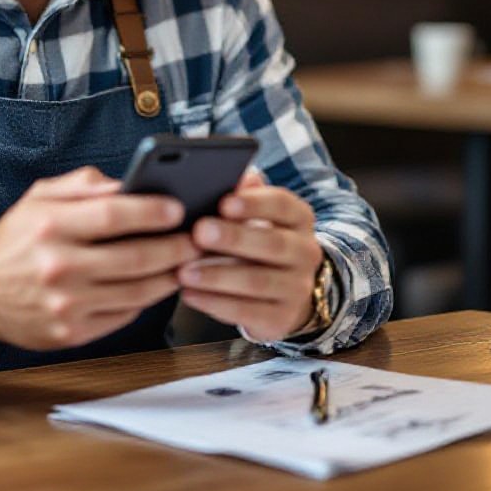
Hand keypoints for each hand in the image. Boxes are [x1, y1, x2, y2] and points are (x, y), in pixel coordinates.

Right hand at [0, 166, 199, 350]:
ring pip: (137, 292)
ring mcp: (66, 305)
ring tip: (188, 261)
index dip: (152, 212)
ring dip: (170, 276)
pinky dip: (148, 300)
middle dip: (175, 247)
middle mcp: (58, 267)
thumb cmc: (16, 238)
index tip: (179, 208)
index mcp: (51, 226)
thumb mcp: (41, 196)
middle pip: (135, 258)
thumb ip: (85, 186)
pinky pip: (124, 316)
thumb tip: (132, 184)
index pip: (113, 215)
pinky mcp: (71, 333)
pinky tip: (160, 283)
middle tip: (199, 237)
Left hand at [177, 168, 322, 341]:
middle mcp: (306, 252)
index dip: (254, 203)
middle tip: (199, 232)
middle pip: (272, 244)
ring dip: (217, 276)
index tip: (224, 202)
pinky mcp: (282, 319)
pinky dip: (215, 303)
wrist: (285, 290)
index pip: (282, 204)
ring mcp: (297, 288)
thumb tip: (232, 172)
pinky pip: (247, 312)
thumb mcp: (256, 214)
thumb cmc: (259, 240)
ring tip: (183, 270)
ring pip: (257, 282)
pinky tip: (190, 294)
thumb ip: (243, 193)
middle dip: (233, 238)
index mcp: (299, 218)